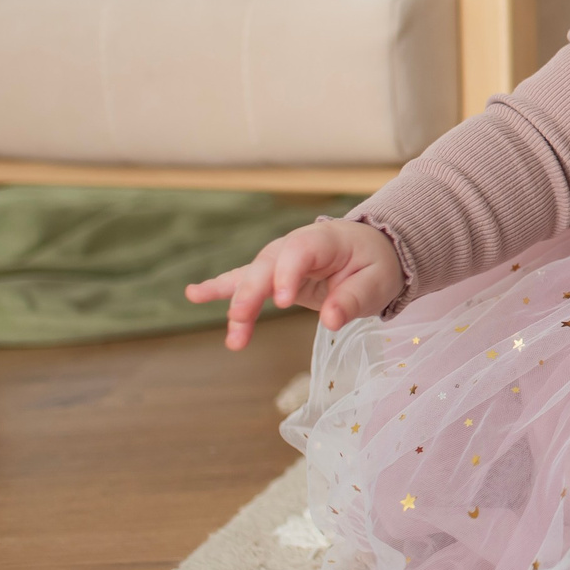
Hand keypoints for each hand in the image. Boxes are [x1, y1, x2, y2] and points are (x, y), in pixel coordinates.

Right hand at [186, 219, 402, 350]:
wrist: (372, 252)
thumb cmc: (375, 265)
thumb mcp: (376, 282)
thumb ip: (353, 299)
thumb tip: (330, 321)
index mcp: (324, 239)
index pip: (299, 252)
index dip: (286, 275)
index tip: (281, 303)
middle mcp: (294, 245)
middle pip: (266, 265)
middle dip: (250, 293)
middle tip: (240, 322)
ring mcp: (279, 259)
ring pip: (251, 276)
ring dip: (236, 303)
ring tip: (229, 331)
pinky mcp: (272, 275)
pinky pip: (243, 280)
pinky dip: (220, 288)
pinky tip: (194, 293)